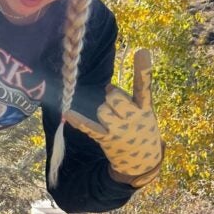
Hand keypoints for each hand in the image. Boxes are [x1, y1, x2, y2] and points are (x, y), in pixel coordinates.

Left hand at [64, 49, 162, 187]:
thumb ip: (129, 98)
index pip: (144, 86)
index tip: (141, 51)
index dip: (143, 69)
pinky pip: (89, 126)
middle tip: (117, 106)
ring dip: (103, 111)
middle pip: (114, 96)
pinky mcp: (105, 139)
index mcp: (145, 108)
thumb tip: (108, 87)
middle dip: (112, 97)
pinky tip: (68, 114)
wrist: (142, 162)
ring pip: (102, 109)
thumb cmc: (142, 129)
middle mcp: (133, 118)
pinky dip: (78, 120)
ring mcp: (118, 130)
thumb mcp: (145, 113)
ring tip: (112, 121)